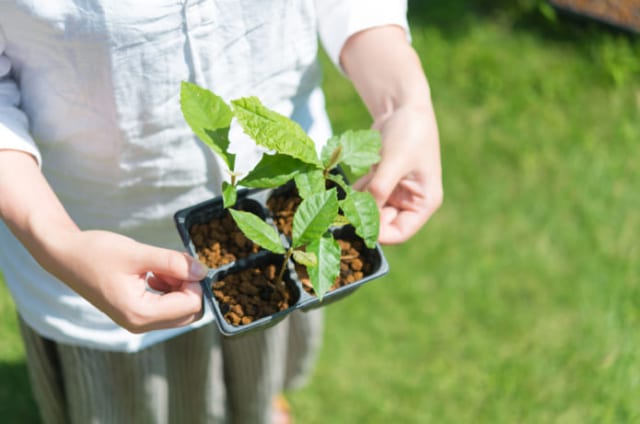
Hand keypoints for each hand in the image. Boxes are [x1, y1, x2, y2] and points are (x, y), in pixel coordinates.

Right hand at [48, 229, 207, 332]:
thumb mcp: (138, 254)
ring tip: (160, 268)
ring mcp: (137, 322)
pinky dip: (169, 290)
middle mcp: (140, 325)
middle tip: (172, 264)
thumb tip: (202, 272)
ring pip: (180, 311)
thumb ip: (173, 263)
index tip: (182, 262)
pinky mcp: (136, 315)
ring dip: (179, 288)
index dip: (194, 282)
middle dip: (189, 287)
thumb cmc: (97, 252)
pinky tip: (154, 273)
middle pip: (189, 313)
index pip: (191, 305)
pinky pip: (167, 308)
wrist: (66, 256)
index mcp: (140, 314)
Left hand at [354, 104, 442, 243]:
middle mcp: (411, 201)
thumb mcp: (395, 161)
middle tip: (341, 212)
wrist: (403, 106)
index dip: (379, 235)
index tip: (356, 228)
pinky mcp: (381, 180)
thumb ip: (380, 189)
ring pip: (370, 209)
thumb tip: (362, 212)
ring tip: (339, 199)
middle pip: (383, 223)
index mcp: (424, 202)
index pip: (400, 232)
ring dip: (355, 205)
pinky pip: (364, 195)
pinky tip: (341, 187)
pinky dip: (353, 193)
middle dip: (363, 218)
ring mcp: (395, 191)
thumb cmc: (409, 132)